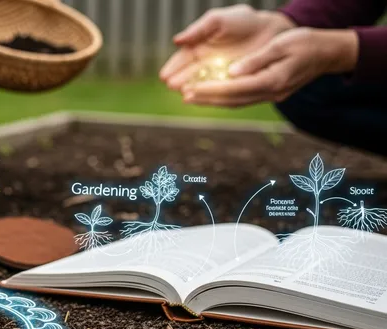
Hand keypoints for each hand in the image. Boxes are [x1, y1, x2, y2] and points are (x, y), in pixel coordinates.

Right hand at [160, 5, 294, 90]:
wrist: (271, 30)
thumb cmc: (243, 21)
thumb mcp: (218, 20)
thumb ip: (198, 29)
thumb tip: (176, 41)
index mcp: (198, 48)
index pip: (182, 60)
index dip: (173, 67)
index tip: (165, 75)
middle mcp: (205, 64)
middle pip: (189, 74)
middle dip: (180, 80)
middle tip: (172, 86)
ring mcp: (218, 75)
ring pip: (203, 84)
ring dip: (193, 89)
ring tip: (185, 93)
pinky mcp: (232, 83)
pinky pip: (220, 90)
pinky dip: (211, 95)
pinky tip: (204, 98)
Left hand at [182, 28, 358, 106]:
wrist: (327, 53)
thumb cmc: (305, 43)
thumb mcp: (281, 45)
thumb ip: (256, 60)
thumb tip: (231, 72)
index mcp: (273, 80)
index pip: (235, 88)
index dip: (212, 90)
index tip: (191, 88)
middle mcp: (271, 92)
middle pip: (233, 100)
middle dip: (207, 98)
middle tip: (184, 95)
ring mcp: (271, 96)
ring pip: (236, 102)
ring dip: (213, 101)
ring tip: (191, 97)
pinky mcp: (270, 94)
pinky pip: (243, 99)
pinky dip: (224, 98)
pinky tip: (210, 95)